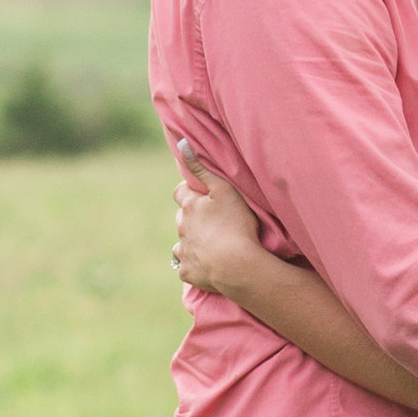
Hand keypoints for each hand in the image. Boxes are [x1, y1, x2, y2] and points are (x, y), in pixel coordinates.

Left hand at [171, 145, 266, 301]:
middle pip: (181, 217)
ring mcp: (183, 251)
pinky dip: (194, 264)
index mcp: (190, 206)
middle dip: (191, 217)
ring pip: (181, 243)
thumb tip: (182, 144)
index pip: (180, 192)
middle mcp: (182, 227)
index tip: (201, 194)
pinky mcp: (187, 272)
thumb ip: (201, 168)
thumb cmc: (236, 225)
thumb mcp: (224, 190)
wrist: (237, 266)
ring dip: (191, 241)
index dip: (189, 191)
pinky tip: (207, 264)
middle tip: (212, 220)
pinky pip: (186, 266)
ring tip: (210, 244)